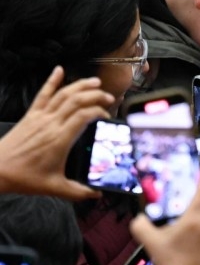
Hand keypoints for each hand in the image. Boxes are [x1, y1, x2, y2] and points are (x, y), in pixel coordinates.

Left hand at [0, 66, 113, 199]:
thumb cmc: (24, 178)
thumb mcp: (55, 188)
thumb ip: (79, 192)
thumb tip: (98, 194)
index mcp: (60, 139)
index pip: (85, 116)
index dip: (99, 112)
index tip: (106, 117)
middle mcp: (51, 124)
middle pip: (77, 100)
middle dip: (95, 95)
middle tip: (109, 98)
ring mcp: (40, 117)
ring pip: (63, 94)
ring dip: (81, 85)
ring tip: (96, 82)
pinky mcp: (31, 115)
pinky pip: (43, 94)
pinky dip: (51, 80)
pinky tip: (59, 70)